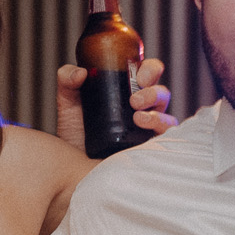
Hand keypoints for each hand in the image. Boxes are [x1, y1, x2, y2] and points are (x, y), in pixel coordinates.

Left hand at [53, 58, 175, 150]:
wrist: (73, 164)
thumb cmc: (75, 130)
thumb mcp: (68, 101)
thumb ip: (67, 79)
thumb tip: (81, 72)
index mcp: (129, 90)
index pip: (148, 72)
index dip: (150, 70)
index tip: (140, 76)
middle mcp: (144, 107)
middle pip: (162, 93)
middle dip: (153, 93)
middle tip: (134, 101)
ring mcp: (148, 129)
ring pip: (167, 117)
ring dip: (157, 115)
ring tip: (138, 118)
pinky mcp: (149, 149)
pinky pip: (166, 141)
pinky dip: (162, 134)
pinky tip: (146, 134)